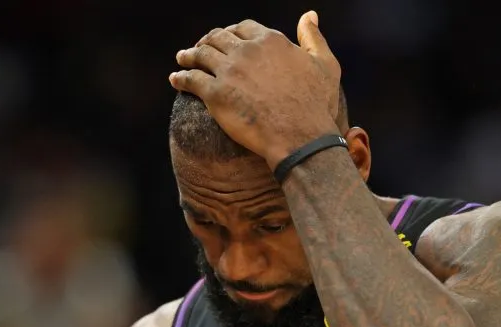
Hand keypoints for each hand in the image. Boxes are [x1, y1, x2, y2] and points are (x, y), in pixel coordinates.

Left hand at [170, 12, 341, 168]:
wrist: (300, 137)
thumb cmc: (316, 104)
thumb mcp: (325, 65)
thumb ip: (314, 37)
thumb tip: (309, 15)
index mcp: (270, 40)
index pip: (242, 28)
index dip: (231, 32)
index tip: (225, 39)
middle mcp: (247, 50)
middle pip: (217, 38)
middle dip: (206, 41)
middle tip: (198, 49)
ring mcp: (229, 71)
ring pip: (200, 55)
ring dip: (188, 56)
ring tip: (182, 60)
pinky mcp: (215, 94)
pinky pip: (190, 80)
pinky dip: (180, 77)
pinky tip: (176, 79)